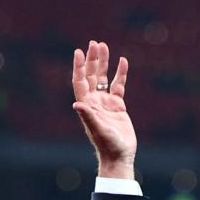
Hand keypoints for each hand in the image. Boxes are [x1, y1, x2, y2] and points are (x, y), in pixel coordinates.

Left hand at [71, 40, 135, 178]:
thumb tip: (77, 104)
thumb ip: (88, 116)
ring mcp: (106, 103)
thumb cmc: (107, 145)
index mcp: (87, 105)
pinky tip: (123, 61)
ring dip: (104, 63)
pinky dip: (121, 74)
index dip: (79, 66)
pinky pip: (118, 86)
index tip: (79, 51)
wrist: (120, 156)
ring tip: (104, 46)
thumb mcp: (98, 130)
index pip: (80, 81)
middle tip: (94, 43)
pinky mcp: (118, 106)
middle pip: (91, 75)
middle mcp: (94, 101)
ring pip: (104, 78)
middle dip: (92, 60)